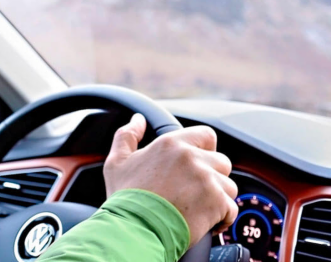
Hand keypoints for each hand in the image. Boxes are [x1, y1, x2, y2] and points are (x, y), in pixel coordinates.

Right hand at [104, 114, 237, 246]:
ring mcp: (207, 180)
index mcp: (171, 144)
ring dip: (218, 198)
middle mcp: (192, 158)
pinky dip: (222, 218)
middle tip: (193, 191)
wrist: (134, 228)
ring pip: (229, 186)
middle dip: (212, 177)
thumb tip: (138, 120)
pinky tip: (204, 222)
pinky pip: (232, 209)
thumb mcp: (117, 162)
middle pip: (221, 162)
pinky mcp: (217, 203)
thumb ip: (127, 135)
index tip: (196, 164)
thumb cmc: (125, 198)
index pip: (206, 135)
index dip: (205, 149)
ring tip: (197, 208)